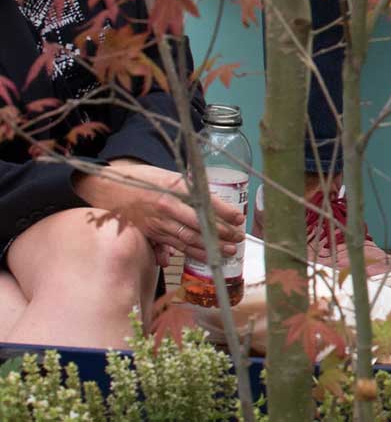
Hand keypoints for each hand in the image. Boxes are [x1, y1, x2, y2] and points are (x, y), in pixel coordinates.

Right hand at [73, 160, 244, 267]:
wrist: (108, 188)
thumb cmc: (142, 180)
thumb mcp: (168, 176)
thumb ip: (189, 189)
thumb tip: (211, 203)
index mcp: (174, 188)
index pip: (204, 201)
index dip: (224, 211)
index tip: (239, 218)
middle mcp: (166, 207)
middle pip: (198, 224)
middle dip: (221, 233)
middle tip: (239, 238)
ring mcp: (157, 223)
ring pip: (187, 239)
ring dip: (210, 247)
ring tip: (228, 251)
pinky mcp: (150, 234)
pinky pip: (173, 246)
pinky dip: (190, 252)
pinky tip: (205, 257)